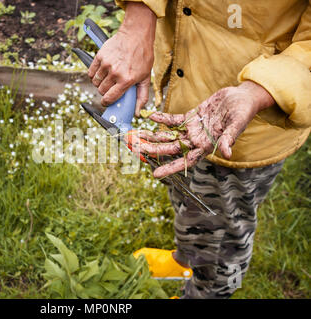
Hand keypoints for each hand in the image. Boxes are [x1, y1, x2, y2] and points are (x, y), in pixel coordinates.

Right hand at [88, 2, 155, 113]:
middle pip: (101, 91)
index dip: (107, 102)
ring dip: (99, 83)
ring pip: (95, 82)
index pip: (110, 98)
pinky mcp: (100, 56)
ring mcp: (106, 64)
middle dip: (104, 92)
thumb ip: (141, 97)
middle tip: (110, 87)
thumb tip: (137, 113)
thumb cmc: (142, 56)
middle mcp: (115, 73)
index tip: (106, 102)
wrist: (136, 35)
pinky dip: (93, 74)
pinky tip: (101, 72)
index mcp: (126, 80)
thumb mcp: (146, 77)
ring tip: (107, 78)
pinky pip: (91, 72)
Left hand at [125, 81, 275, 177]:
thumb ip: (229, 138)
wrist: (243, 97)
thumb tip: (226, 153)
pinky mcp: (191, 117)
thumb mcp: (237, 124)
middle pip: (171, 148)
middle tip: (136, 149)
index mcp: (206, 146)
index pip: (186, 160)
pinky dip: (163, 119)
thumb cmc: (243, 111)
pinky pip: (174, 120)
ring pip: (169, 135)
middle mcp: (196, 140)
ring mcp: (192, 129)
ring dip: (153, 135)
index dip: (171, 168)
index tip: (155, 174)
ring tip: (137, 135)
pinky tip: (151, 116)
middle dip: (154, 149)